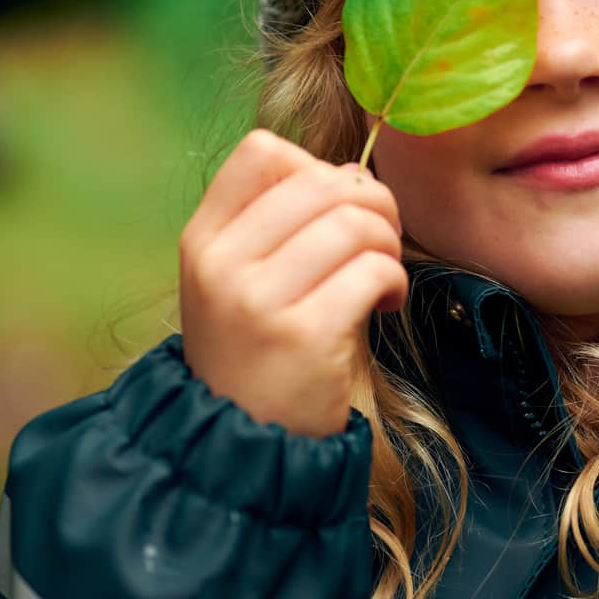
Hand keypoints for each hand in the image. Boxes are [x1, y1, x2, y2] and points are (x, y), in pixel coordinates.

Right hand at [177, 128, 407, 436]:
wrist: (240, 448)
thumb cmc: (255, 354)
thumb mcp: (237, 282)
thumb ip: (279, 224)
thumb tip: (350, 173)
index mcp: (203, 240)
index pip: (260, 151)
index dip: (313, 167)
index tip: (332, 210)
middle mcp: (223, 264)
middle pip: (321, 182)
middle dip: (371, 203)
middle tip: (379, 243)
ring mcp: (260, 300)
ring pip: (354, 222)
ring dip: (387, 243)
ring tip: (383, 277)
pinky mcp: (306, 335)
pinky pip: (373, 270)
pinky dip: (394, 281)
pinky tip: (386, 304)